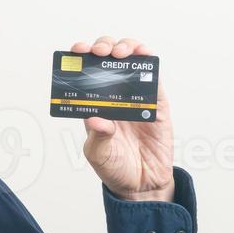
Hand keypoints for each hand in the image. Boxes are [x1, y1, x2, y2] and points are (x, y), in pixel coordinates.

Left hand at [70, 35, 174, 201]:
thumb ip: (98, 137)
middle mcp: (114, 96)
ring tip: (121, 52)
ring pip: (131, 62)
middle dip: (104, 48)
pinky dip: (149, 62)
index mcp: (95, 104)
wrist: (142, 184)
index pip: (86, 74)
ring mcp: (136, 97)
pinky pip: (154, 78)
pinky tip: (144, 54)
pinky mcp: (156, 104)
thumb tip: (96, 119)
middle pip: (109, 61)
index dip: (81, 58)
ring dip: (126, 48)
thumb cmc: (115, 168)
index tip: (77, 51)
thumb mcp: (98, 154)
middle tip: (101, 52)